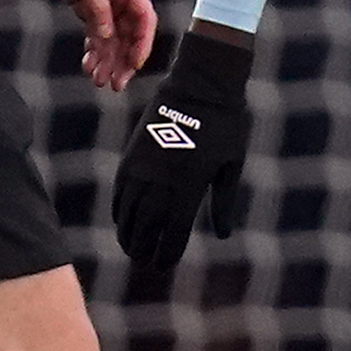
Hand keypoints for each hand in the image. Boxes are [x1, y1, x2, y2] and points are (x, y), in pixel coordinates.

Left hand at [15, 0, 155, 90]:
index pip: (144, 18)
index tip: (133, 65)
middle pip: (129, 33)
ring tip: (97, 79)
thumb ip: (96, 6)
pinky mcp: (85, 4)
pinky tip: (88, 63)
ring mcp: (103, 0)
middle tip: (113, 84)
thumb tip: (107, 35)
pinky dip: (93, 48)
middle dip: (122, 59)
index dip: (141, 44)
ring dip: (107, 58)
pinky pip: (95, 31)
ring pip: (112, 37)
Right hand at [111, 22, 253, 278]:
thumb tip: (221, 235)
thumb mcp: (231, 166)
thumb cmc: (225, 125)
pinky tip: (122, 221)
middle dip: (144, 249)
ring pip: (128, 213)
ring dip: (127, 234)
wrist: (201, 84)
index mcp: (189, 188)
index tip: (164, 265)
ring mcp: (143, 168)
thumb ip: (224, 203)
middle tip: (144, 263)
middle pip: (146, 228)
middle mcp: (162, 182)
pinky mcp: (131, 154)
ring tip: (131, 249)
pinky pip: (120, 191)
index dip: (168, 253)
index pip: (174, 233)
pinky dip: (119, 210)